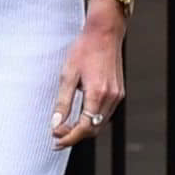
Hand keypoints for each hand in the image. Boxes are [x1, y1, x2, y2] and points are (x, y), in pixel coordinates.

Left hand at [50, 4, 125, 149]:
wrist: (104, 33)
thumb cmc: (84, 49)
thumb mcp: (67, 75)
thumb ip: (62, 103)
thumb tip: (56, 124)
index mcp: (97, 93)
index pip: (84, 127)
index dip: (69, 138)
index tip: (55, 141)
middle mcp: (111, 97)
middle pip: (93, 129)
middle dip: (75, 136)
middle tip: (57, 137)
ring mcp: (117, 95)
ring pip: (100, 123)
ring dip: (83, 129)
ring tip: (65, 129)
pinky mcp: (118, 92)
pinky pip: (105, 113)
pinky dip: (92, 120)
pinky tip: (79, 117)